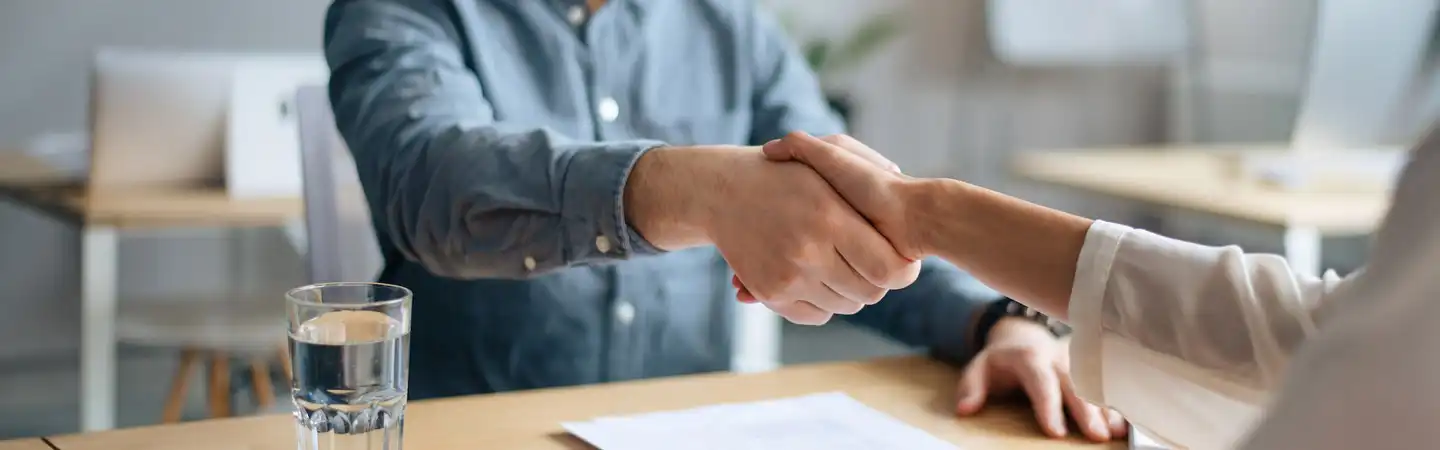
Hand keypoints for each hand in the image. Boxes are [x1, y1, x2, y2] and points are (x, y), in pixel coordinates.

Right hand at [625, 146, 920, 324]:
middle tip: (874, 265)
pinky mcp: (771, 292)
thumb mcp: (827, 155)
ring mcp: (787, 276)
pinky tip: (820, 279)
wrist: (722, 192)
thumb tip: (901, 179)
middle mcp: (809, 251)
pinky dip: (824, 304)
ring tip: (844, 267)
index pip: (888, 269)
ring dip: (849, 293)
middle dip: (877, 282)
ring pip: (843, 306)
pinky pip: (815, 315)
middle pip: (869, 293)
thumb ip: (870, 163)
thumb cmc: (784, 172)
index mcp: (830, 217)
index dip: (902, 270)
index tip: (902, 259)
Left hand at [959, 317, 1126, 440]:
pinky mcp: (1090, 370)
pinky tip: (1122, 426)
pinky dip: (1114, 406)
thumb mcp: (979, 368)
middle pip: (1075, 386)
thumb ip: (970, 387)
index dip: (1049, 407)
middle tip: (1096, 437)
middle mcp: (1058, 359)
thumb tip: (965, 409)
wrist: (1024, 339)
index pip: (1040, 383)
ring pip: (1095, 387)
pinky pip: (1105, 388)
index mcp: (1029, 359)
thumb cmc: (1001, 362)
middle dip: (1086, 412)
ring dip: (1105, 411)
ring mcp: (1078, 364)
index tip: (1056, 432)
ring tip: (1113, 433)